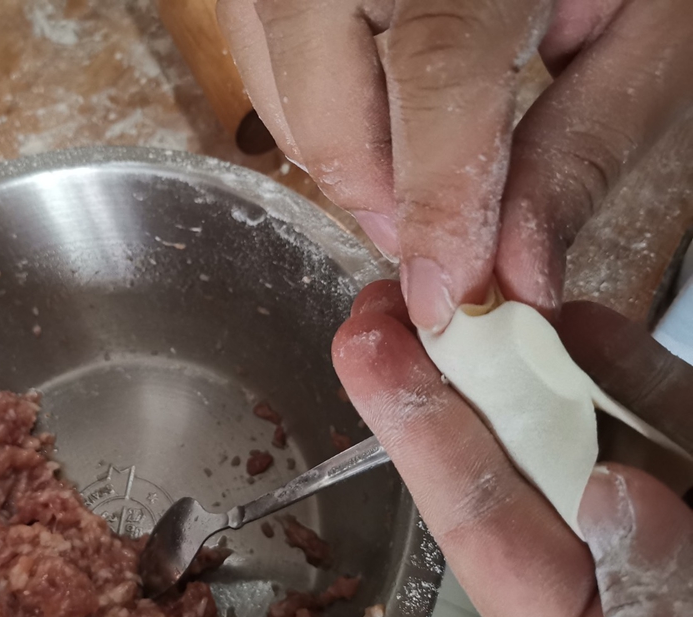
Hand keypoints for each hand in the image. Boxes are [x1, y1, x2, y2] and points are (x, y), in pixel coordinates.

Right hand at [217, 0, 692, 330]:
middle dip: (377, 199)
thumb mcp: (650, 26)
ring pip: (277, 91)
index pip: (436, 69)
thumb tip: (515, 272)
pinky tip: (376, 115)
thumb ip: (582, 144)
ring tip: (414, 172)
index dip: (436, 198)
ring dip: (345, 162)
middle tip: (433, 245)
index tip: (446, 294)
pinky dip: (316, 115)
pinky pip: (262, 63)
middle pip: (324, 95)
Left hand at [333, 280, 692, 616]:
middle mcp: (605, 570)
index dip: (416, 428)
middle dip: (446, 382)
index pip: (477, 519)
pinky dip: (632, 373)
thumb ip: (664, 607)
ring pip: (584, 426)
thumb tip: (615, 492)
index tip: (367, 349)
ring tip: (473, 294)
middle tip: (387, 302)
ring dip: (525, 359)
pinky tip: (586, 325)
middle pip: (511, 460)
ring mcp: (665, 519)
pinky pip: (672, 421)